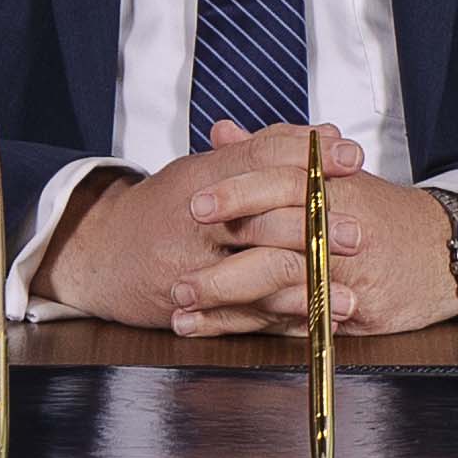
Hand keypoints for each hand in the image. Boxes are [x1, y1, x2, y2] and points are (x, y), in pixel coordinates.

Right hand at [37, 122, 426, 333]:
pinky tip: (317, 323)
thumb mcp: (201, 170)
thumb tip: (319, 133)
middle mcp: (196, 218)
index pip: (261, 156)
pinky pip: (246, 315)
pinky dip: (285, 320)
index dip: (310, 154)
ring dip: (309, 285)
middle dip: (316, 224)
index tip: (352, 155)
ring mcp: (192, 265)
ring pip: (258, 272)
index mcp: (201, 175)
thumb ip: (257, 153)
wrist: (98, 256)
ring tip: (350, 294)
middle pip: (264, 215)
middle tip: (358, 231)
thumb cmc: (160, 209)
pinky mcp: (192, 305)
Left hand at [173, 164, 457, 334]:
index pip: (280, 183)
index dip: (237, 193)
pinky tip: (209, 330)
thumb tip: (221, 132)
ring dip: (226, 303)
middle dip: (223, 262)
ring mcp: (344, 273)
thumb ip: (271, 152)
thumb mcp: (329, 174)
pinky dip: (248, 327)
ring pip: (279, 289)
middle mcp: (337, 228)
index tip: (194, 203)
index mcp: (329, 187)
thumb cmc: (375, 211)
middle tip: (176, 273)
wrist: (439, 252)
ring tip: (180, 309)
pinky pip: (291, 320)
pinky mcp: (349, 310)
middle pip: (276, 243)